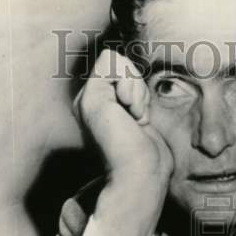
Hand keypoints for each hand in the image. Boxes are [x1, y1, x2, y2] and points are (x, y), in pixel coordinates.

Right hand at [73, 49, 172, 235]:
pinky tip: (130, 114)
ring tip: (133, 119)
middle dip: (137, 86)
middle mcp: (88, 102)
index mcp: (100, 105)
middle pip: (118, 61)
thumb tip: (134, 69)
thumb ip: (134, 92)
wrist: (142, 174)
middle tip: (137, 118)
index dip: (139, 88)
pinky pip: (114, 63)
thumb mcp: (143, 114)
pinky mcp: (90, 99)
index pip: (120, 67)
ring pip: (116, 60)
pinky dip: (131, 86)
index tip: (140, 119)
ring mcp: (86, 100)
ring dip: (135, 89)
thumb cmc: (149, 154)